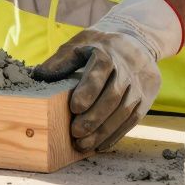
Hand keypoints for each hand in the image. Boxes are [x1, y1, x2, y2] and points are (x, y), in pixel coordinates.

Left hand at [32, 0, 182, 151]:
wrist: (138, 40)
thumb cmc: (101, 45)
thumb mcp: (80, 42)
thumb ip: (61, 60)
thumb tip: (38, 76)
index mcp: (108, 53)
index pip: (100, 73)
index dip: (88, 91)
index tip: (74, 108)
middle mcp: (127, 69)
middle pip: (113, 96)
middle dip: (94, 118)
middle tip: (75, 133)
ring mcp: (139, 85)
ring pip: (124, 111)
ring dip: (104, 131)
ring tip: (84, 144)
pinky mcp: (146, 98)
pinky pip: (133, 119)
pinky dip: (116, 134)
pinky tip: (101, 145)